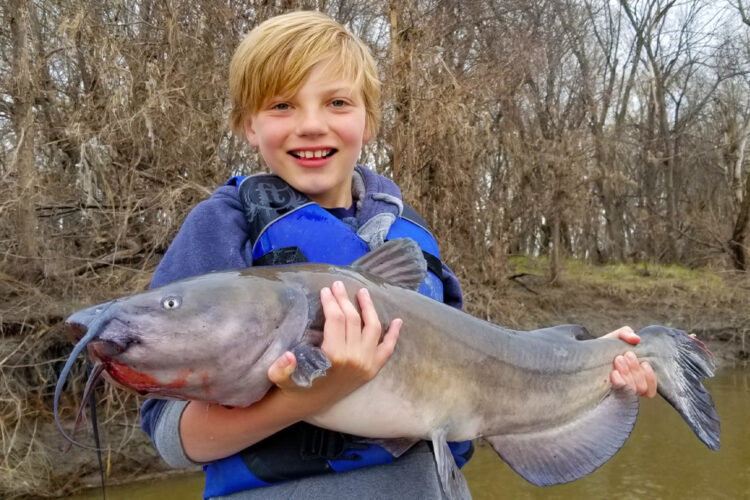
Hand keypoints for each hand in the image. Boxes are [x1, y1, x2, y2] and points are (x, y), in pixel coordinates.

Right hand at [267, 281, 400, 406]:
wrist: (309, 404)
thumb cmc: (294, 385)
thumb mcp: (281, 377)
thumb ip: (281, 368)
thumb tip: (288, 356)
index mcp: (334, 356)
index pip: (336, 319)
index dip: (331, 301)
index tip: (325, 289)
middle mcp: (354, 359)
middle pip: (353, 319)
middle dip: (345, 299)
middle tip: (338, 285)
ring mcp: (367, 364)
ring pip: (373, 328)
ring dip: (369, 308)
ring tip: (362, 292)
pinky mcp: (373, 370)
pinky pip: (388, 349)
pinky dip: (394, 334)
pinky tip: (398, 320)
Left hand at [604, 326, 656, 397]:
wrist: (583, 355)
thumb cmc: (602, 349)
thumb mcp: (614, 338)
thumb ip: (625, 333)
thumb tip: (636, 339)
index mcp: (634, 378)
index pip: (650, 389)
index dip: (650, 377)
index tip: (643, 363)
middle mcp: (627, 388)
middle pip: (641, 387)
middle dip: (634, 370)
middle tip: (622, 357)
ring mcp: (617, 393)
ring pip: (633, 391)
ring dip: (628, 375)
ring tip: (617, 360)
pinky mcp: (606, 395)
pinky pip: (621, 397)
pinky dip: (621, 384)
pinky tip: (614, 374)